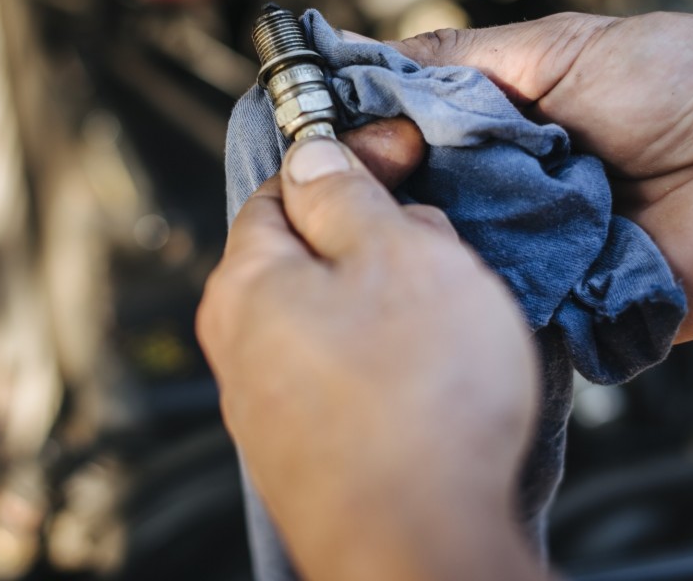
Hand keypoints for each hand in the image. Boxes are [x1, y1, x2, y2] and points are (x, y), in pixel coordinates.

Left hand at [197, 127, 542, 580]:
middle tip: (439, 243)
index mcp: (246, 285)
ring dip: (393, 301)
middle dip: (378, 236)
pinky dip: (392, 360)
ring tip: (450, 317)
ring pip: (336, 319)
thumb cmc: (416, 404)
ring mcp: (272, 408)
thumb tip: (318, 156)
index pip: (281, 189)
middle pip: (310, 255)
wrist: (424, 550)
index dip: (346, 158)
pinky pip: (350, 377)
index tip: (401, 151)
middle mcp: (241, 347)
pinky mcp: (311, 454)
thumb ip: (348, 195)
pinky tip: (436, 377)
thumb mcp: (396, 255)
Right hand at [377, 13, 692, 340]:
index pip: (402, 143)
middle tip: (362, 182)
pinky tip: (458, 274)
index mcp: (497, 132)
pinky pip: (503, 310)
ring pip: (447, 262)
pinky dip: (480, 295)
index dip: (362, 142)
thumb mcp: (557, 46)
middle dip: (385, 196)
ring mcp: (533, 254)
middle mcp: (506, 196)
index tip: (319, 136)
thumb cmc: (688, 82)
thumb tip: (364, 62)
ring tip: (413, 223)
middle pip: (412, 207)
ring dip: (428, 244)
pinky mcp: (567, 308)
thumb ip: (461, 59)